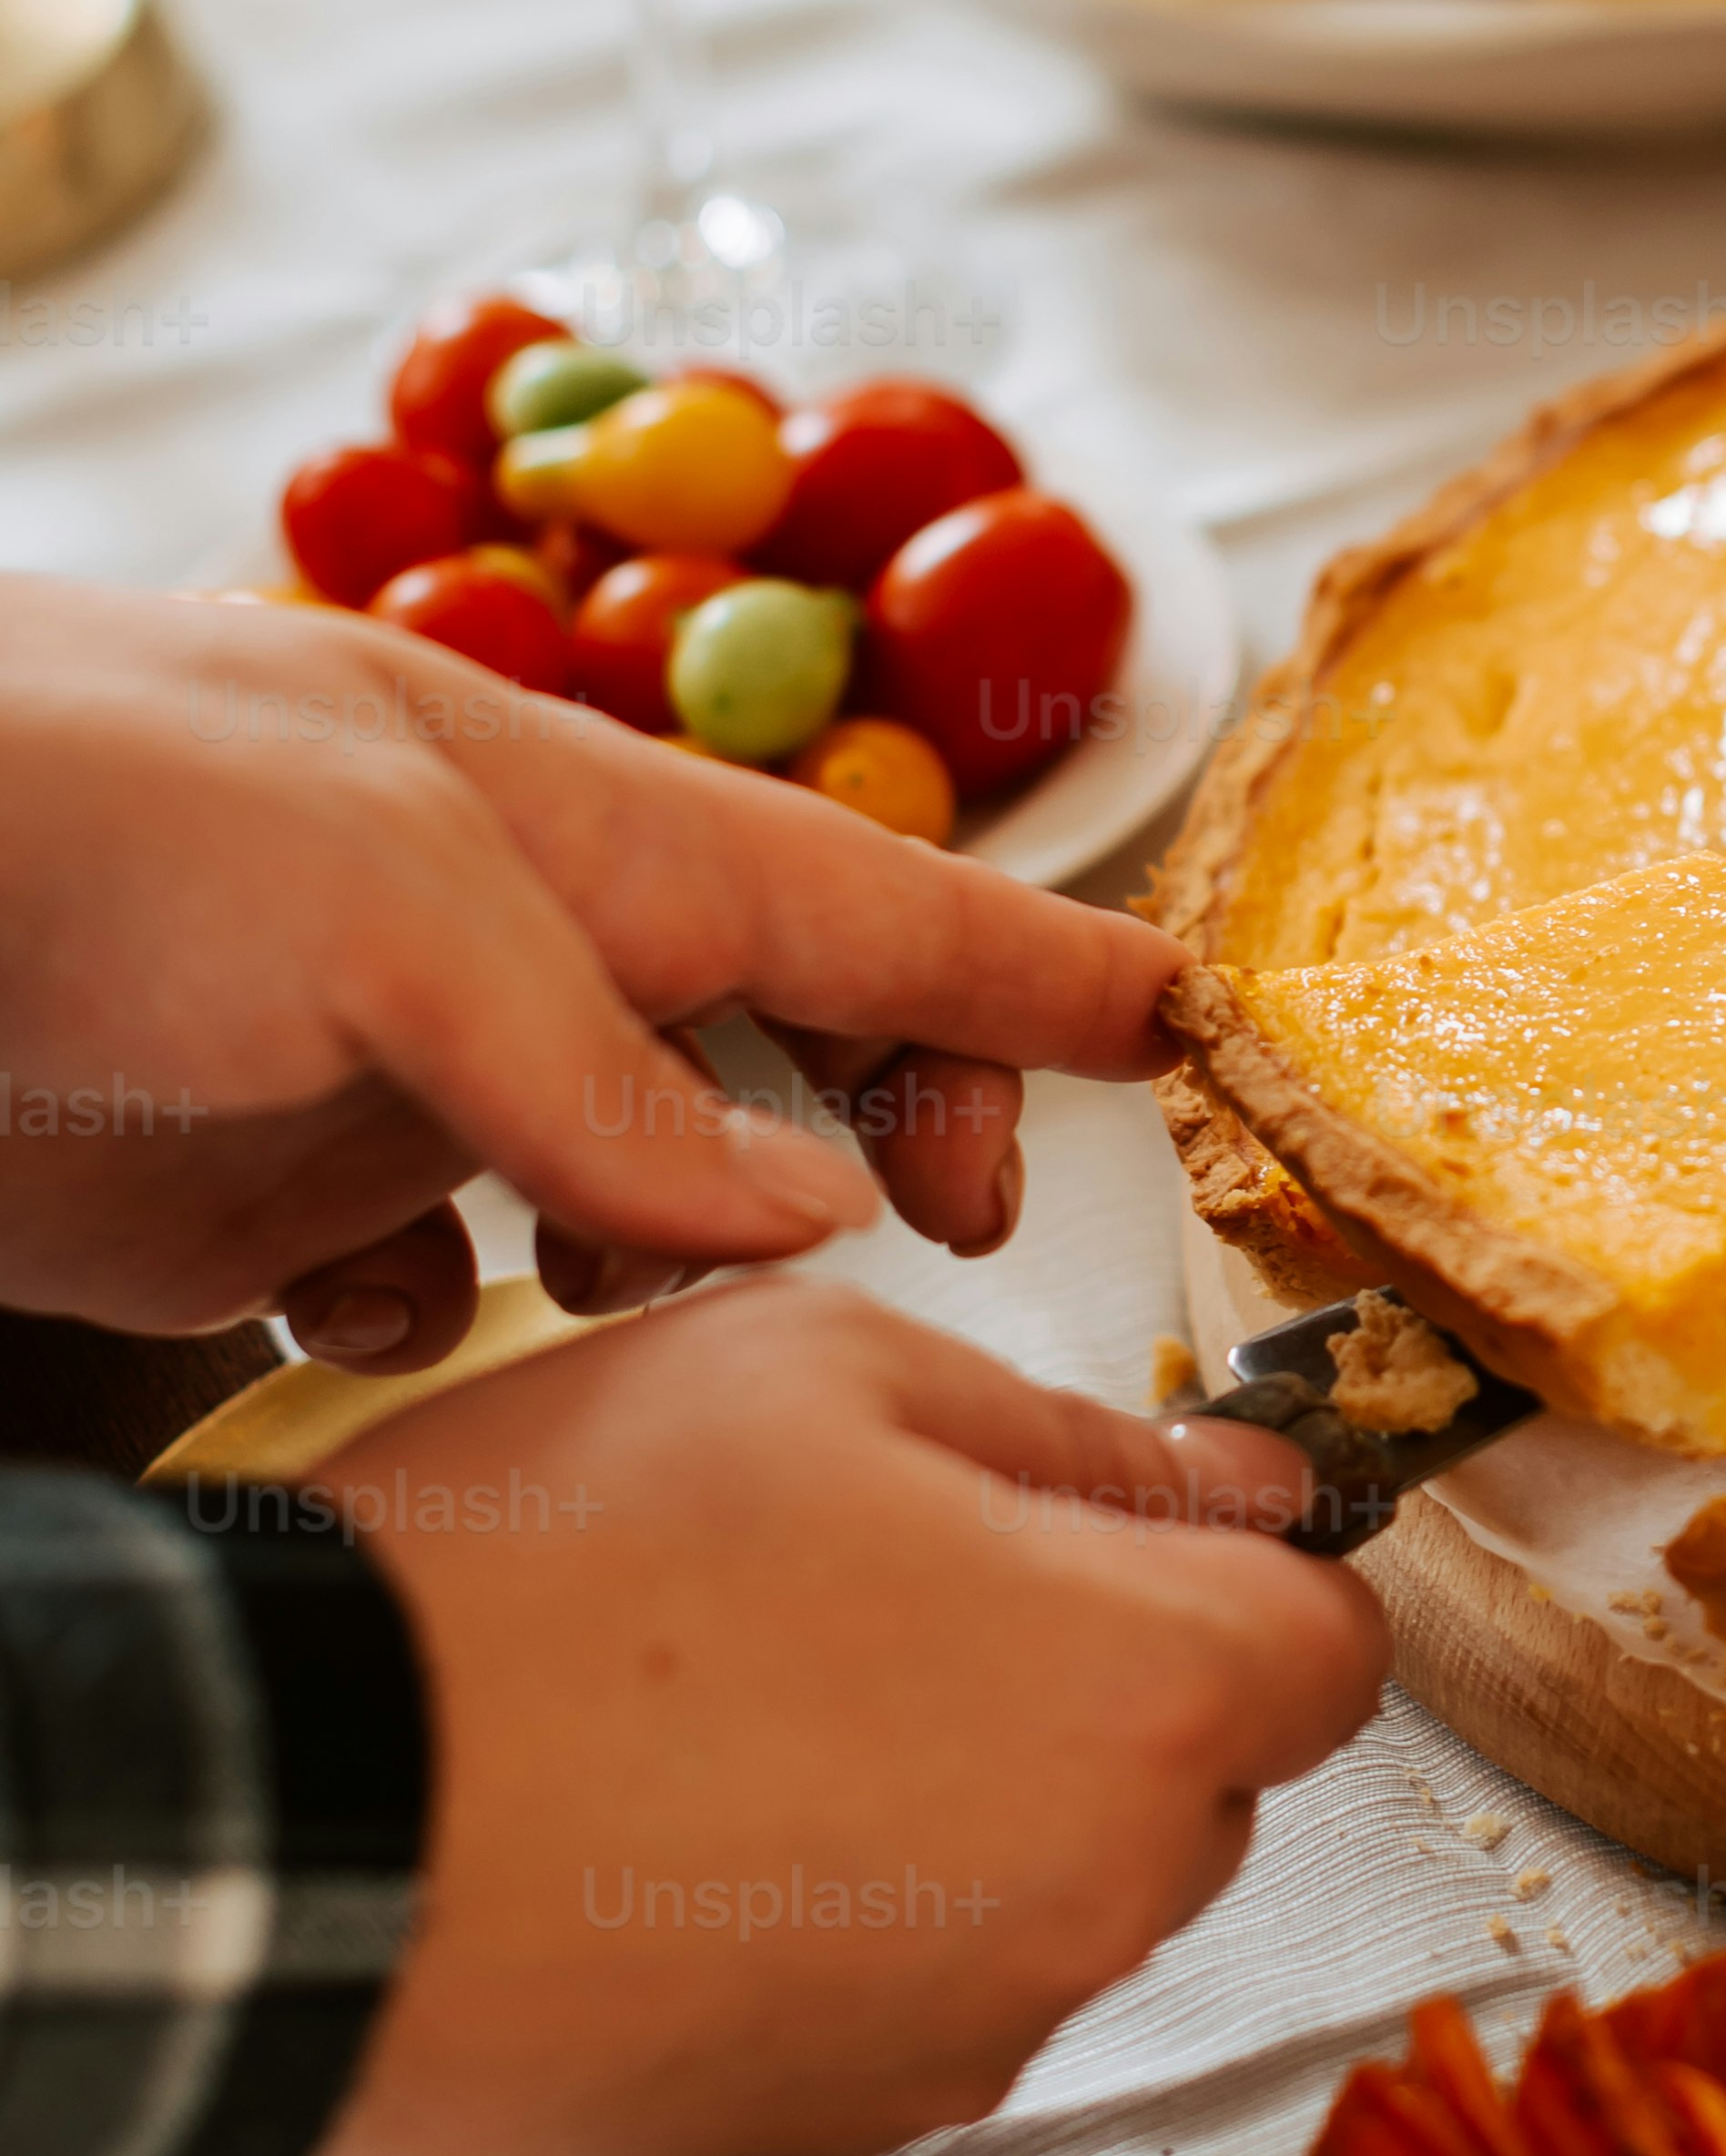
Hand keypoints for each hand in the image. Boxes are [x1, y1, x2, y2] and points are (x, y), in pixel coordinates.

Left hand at [0, 581, 1186, 1363]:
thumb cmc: (70, 821)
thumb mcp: (385, 910)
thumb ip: (611, 1072)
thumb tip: (810, 1218)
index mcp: (560, 823)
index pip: (864, 899)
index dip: (1030, 977)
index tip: (1184, 1034)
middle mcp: (489, 945)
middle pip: (773, 1037)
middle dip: (890, 1128)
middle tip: (956, 1234)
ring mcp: (367, 1076)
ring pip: (614, 1187)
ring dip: (668, 1255)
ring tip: (627, 1294)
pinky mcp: (238, 1205)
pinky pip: (410, 1294)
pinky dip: (441, 1334)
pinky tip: (386, 1331)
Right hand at [311, 1286, 1384, 2155]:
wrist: (294, 1821)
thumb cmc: (534, 1578)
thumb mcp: (813, 1371)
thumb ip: (1066, 1436)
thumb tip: (1222, 1489)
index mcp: (1137, 1690)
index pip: (1336, 1649)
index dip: (1252, 1578)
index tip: (1152, 1541)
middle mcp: (1093, 1898)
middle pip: (1199, 1786)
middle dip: (1097, 1693)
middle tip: (888, 1600)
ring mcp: (963, 2041)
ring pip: (1047, 1901)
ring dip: (959, 1817)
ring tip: (747, 1718)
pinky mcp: (826, 2140)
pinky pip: (906, 2011)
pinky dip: (839, 1936)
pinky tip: (687, 1845)